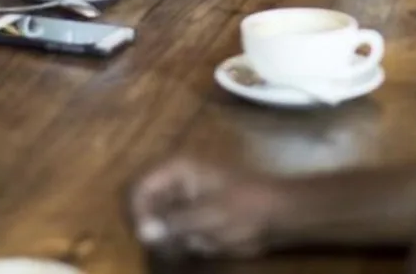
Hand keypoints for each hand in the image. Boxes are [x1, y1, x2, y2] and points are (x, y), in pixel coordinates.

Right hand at [128, 156, 282, 257]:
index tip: (149, 238)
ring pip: (157, 220)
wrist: (277, 215)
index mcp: (177, 169)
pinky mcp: (191, 213)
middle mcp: (174, 179)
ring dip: (167, 237)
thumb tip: (143, 232)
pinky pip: (172, 229)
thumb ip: (174, 223)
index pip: (140, 188)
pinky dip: (178, 241)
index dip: (139, 213)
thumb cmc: (244, 209)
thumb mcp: (208, 216)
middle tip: (169, 245)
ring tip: (189, 244)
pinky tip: (197, 245)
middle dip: (154, 228)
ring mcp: (183, 196)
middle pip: (144, 204)